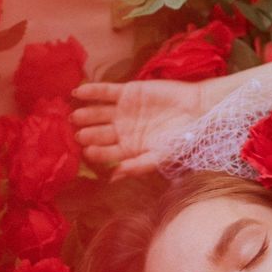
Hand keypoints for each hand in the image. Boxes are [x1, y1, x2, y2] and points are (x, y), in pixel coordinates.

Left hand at [70, 78, 216, 177]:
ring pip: (97, 113)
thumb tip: (112, 179)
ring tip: (74, 117)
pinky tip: (77, 93)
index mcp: (128, 148)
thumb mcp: (160, 157)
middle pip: (98, 133)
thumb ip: (137, 167)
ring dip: (85, 115)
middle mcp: (121, 130)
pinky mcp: (127, 92)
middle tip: (76, 135)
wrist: (197, 111)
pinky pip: (105, 92)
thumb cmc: (182, 139)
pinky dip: (91, 92)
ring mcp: (122, 111)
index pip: (106, 153)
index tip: (87, 153)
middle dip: (86, 134)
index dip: (96, 153)